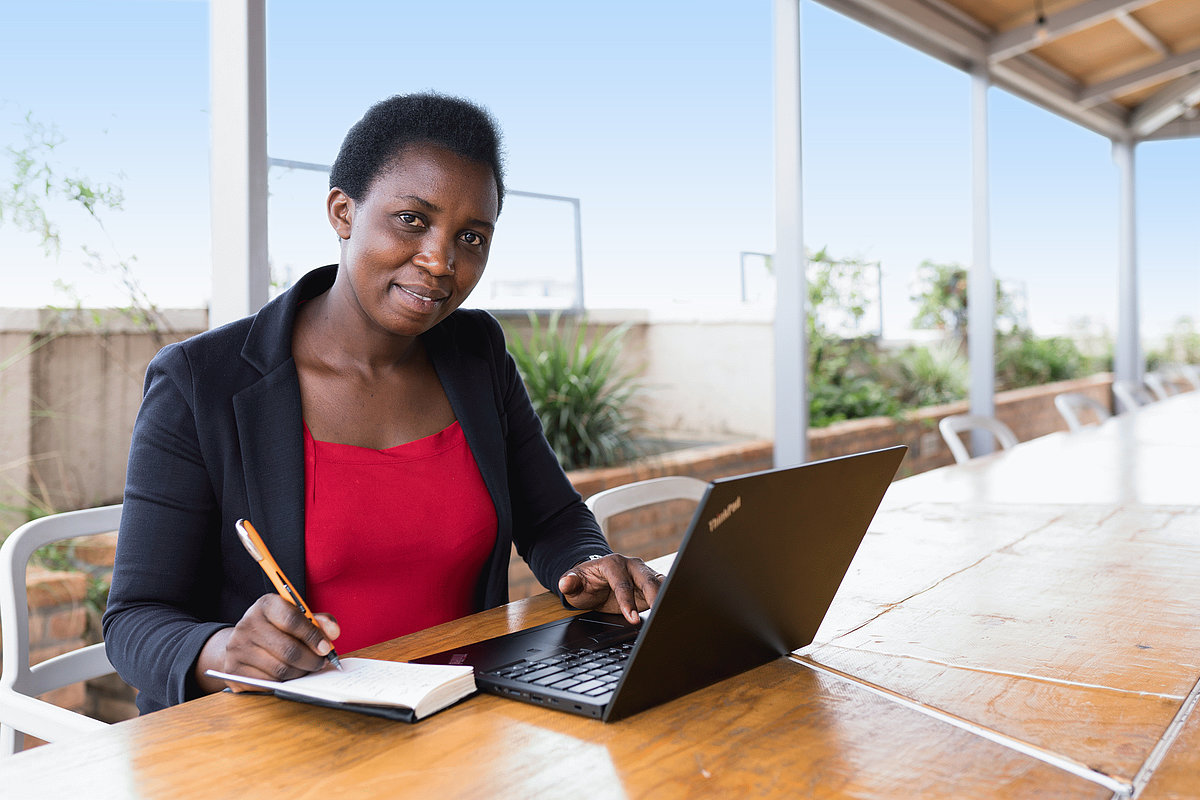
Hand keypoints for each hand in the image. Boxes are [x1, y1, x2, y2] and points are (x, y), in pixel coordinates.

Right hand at [195, 594, 340, 693]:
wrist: (243, 640)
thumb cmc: (278, 627)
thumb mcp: (297, 616)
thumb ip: (318, 622)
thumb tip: (333, 633)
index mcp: (266, 604)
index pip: (292, 620)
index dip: (313, 636)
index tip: (326, 648)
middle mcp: (247, 624)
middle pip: (288, 650)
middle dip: (311, 660)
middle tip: (321, 663)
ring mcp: (237, 648)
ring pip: (280, 670)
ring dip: (300, 673)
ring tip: (307, 668)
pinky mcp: (233, 670)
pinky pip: (267, 682)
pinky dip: (284, 682)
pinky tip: (290, 675)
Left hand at [557, 554, 664, 623]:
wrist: (595, 581)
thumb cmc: (586, 583)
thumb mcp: (574, 584)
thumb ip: (569, 582)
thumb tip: (565, 582)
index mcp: (613, 563)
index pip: (622, 583)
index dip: (627, 600)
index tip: (631, 617)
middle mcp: (632, 566)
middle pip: (648, 579)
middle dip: (655, 596)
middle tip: (659, 613)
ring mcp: (644, 574)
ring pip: (661, 583)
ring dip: (667, 597)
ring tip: (671, 613)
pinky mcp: (653, 585)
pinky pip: (665, 590)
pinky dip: (670, 599)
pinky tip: (673, 612)